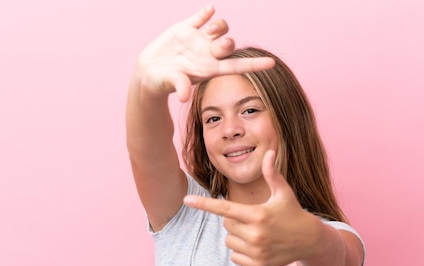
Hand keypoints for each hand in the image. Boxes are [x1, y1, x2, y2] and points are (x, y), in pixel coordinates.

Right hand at [136, 5, 274, 101]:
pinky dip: (207, 13)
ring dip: (218, 25)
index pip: (238, 66)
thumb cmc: (164, 82)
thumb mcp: (173, 84)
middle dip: (226, 42)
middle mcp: (208, 53)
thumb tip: (184, 96)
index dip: (255, 64)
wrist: (151, 71)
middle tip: (216, 44)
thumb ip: (181, 86)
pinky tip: (208, 11)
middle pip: (228, 44)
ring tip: (207, 29)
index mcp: (210, 69)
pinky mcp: (187, 28)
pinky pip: (202, 16)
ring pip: (219, 27)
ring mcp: (199, 39)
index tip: (272, 63)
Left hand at [183, 150, 321, 265]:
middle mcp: (255, 235)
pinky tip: (258, 247)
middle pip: (226, 225)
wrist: (310, 241)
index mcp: (258, 215)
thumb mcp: (284, 192)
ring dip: (237, 237)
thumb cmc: (293, 212)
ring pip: (229, 242)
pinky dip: (241, 252)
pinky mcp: (258, 265)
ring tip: (257, 233)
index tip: (186, 200)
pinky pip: (235, 257)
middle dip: (235, 221)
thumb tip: (270, 152)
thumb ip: (272, 174)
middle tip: (254, 219)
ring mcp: (256, 252)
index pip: (224, 208)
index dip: (204, 204)